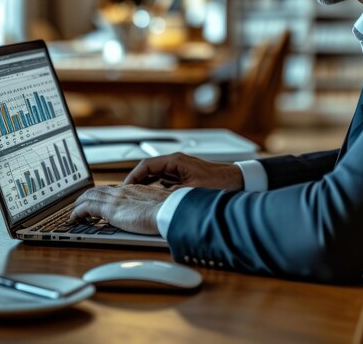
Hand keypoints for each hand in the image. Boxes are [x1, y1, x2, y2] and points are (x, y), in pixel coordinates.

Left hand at [69, 183, 168, 234]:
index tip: (99, 201)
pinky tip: (73, 219)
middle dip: (87, 197)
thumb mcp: (158, 206)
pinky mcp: (111, 210)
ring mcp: (116, 199)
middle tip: (80, 205)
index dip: (103, 194)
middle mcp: (123, 191)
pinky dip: (77, 212)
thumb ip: (150, 208)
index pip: (113, 189)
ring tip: (74, 212)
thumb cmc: (168, 210)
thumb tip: (153, 215)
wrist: (169, 209)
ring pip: (90, 196)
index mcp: (135, 189)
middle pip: (99, 190)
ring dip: (79, 204)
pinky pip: (87, 207)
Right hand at [123, 153, 243, 190]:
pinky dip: (154, 188)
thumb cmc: (219, 183)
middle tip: (125, 195)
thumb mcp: (192, 192)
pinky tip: (151, 199)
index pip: (146, 165)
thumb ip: (172, 194)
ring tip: (134, 198)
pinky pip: (163, 181)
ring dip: (144, 185)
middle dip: (136, 181)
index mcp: (176, 161)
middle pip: (148, 169)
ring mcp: (179, 169)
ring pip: (155, 176)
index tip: (125, 188)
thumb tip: (155, 201)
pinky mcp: (184, 177)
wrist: (237, 181)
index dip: (133, 177)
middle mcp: (176, 163)